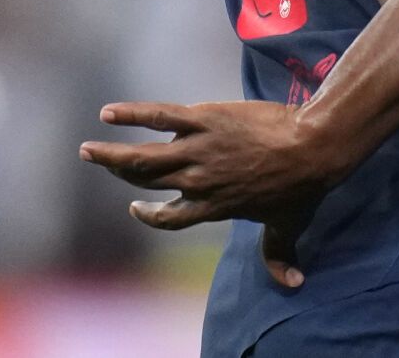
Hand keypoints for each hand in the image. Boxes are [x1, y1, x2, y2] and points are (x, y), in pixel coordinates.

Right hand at [80, 100, 334, 287]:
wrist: (310, 147)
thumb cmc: (301, 186)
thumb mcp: (287, 225)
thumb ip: (280, 253)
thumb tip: (294, 284)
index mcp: (211, 206)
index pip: (169, 218)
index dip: (150, 215)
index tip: (136, 207)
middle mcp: (196, 182)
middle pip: (147, 183)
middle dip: (120, 174)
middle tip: (99, 161)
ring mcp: (197, 151)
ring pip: (143, 157)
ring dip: (111, 155)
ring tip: (88, 149)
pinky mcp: (203, 120)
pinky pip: (158, 117)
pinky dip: (131, 114)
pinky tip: (109, 113)